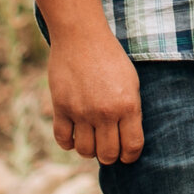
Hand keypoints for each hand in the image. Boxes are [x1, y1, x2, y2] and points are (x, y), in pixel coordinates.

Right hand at [46, 26, 143, 163]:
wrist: (82, 37)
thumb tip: (126, 140)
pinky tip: (74, 135)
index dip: (130, 156)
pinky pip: (63, 139)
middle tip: (108, 148)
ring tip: (91, 140)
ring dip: (89, 150)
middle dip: (109, 156)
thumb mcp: (131, 83)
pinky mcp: (61, 107)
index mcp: (128, 105)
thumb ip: (130, 111)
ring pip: (85, 151)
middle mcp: (105, 112)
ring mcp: (81, 111)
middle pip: (108, 154)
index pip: (132, 147)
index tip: (126, 155)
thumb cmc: (110, 58)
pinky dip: (69, 143)